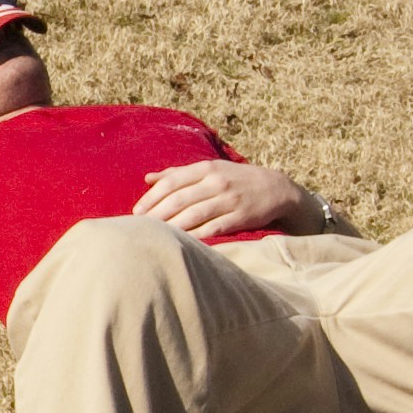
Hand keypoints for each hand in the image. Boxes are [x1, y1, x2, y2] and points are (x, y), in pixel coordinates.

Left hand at [133, 160, 314, 238]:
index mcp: (206, 168)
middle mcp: (217, 182)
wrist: (276, 189)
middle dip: (156, 215)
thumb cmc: (236, 179)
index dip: (151, 198)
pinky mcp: (240, 217)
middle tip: (140, 228)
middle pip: (179, 199)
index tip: (137, 212)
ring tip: (155, 237)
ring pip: (194, 215)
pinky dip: (196, 236)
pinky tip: (182, 244)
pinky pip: (213, 228)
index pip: (172, 182)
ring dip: (172, 227)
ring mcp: (229, 200)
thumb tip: (148, 178)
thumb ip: (178, 173)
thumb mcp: (210, 169)